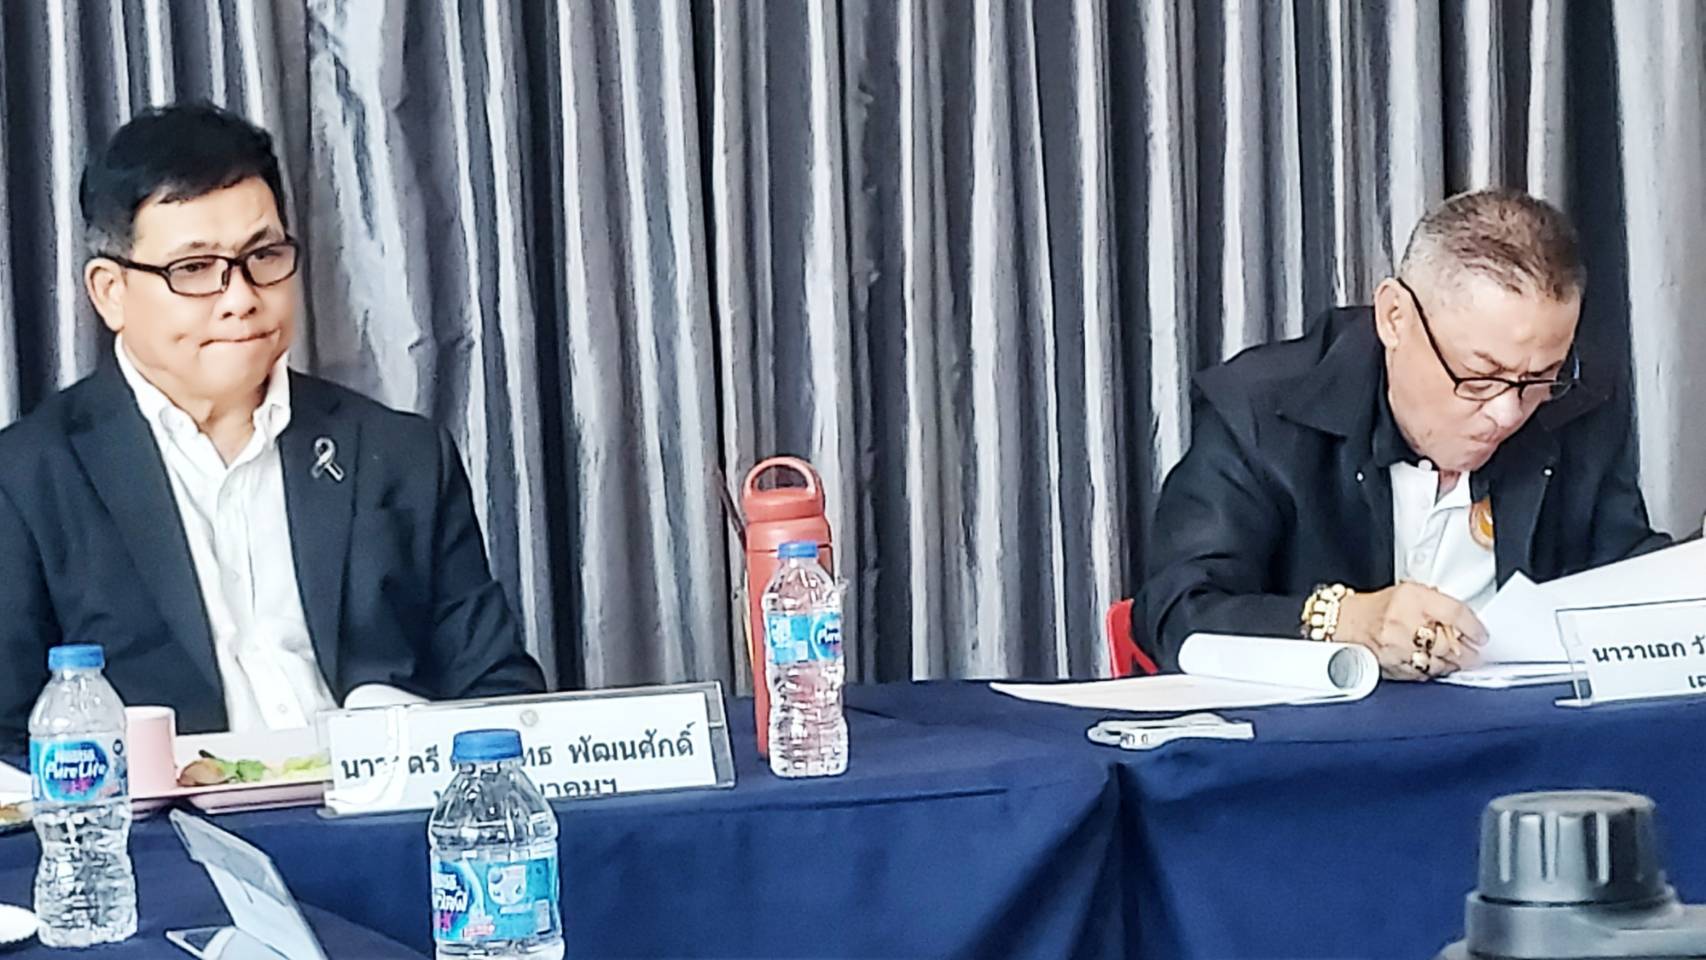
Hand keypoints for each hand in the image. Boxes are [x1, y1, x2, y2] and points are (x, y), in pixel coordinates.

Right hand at [1334, 582, 1487, 680]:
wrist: (1346, 623)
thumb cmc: (1378, 608)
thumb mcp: (1409, 592)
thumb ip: (1437, 604)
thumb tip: (1464, 623)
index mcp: (1411, 598)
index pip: (1454, 612)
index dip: (1473, 627)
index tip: (1481, 636)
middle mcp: (1403, 622)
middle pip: (1449, 643)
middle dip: (1467, 652)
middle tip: (1475, 653)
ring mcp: (1396, 647)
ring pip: (1438, 662)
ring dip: (1452, 664)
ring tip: (1457, 661)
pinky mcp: (1392, 666)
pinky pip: (1422, 674)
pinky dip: (1432, 672)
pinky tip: (1435, 666)